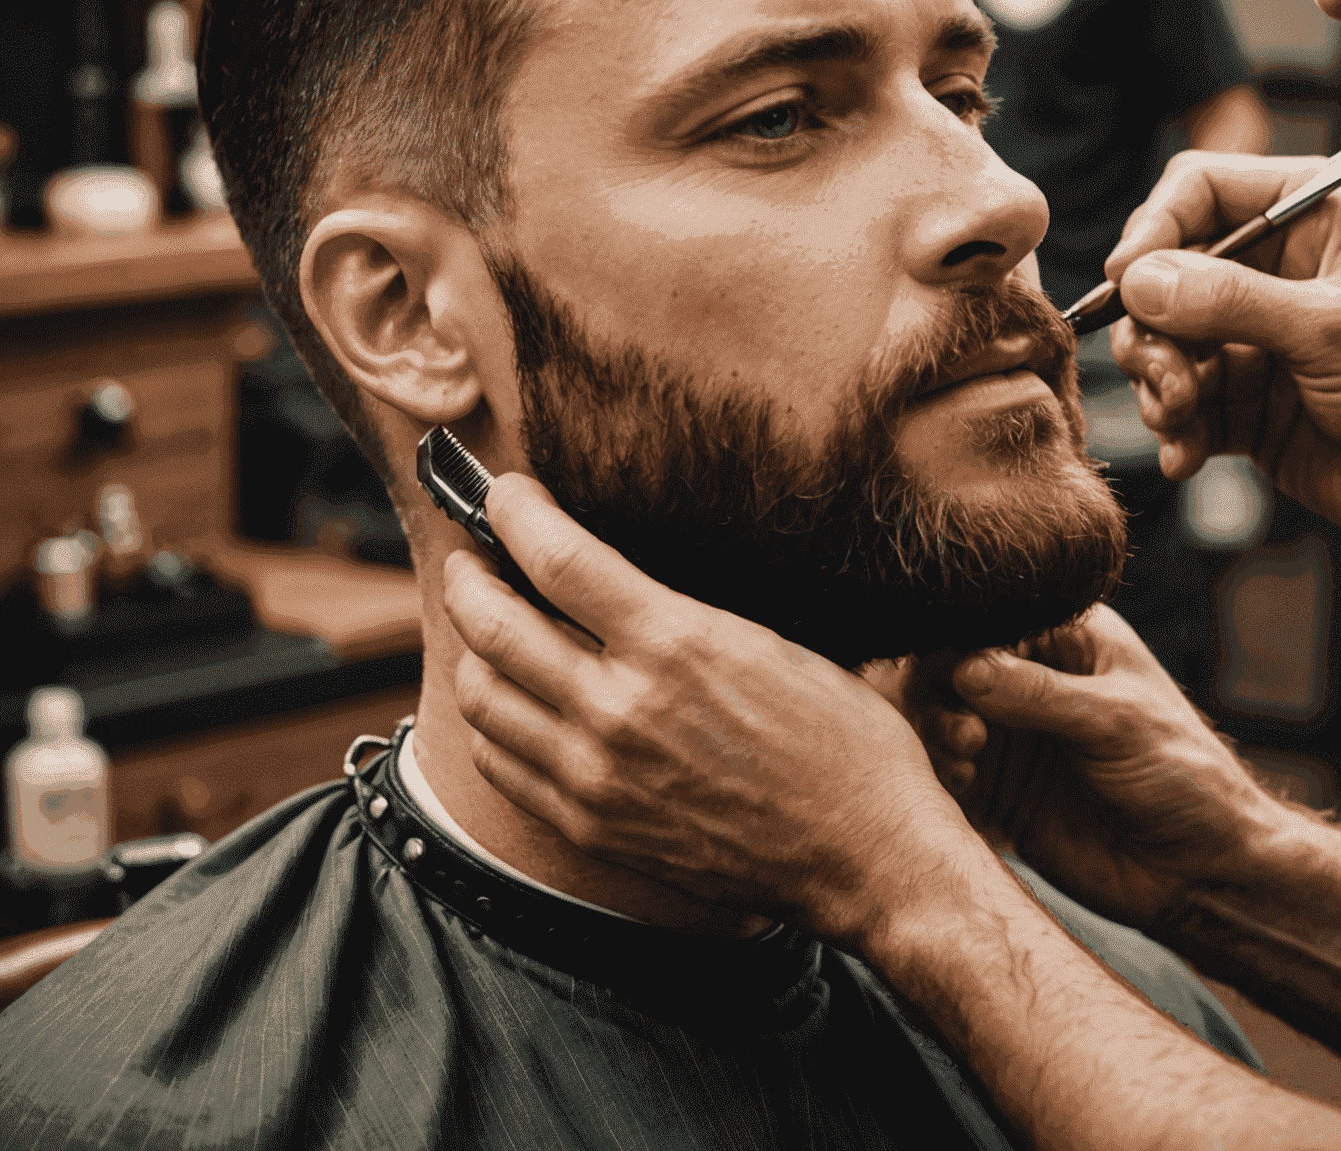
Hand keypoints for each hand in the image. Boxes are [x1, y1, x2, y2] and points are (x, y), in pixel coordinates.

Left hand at [445, 473, 982, 941]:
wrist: (864, 853)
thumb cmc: (839, 737)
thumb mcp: (764, 641)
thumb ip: (670, 614)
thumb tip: (598, 580)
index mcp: (674, 644)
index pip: (556, 558)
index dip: (513, 513)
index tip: (503, 494)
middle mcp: (619, 710)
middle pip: (493, 626)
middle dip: (468, 575)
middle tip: (472, 557)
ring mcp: (597, 776)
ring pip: (481, 698)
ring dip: (473, 650)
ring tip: (490, 628)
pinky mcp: (592, 827)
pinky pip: (501, 765)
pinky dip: (492, 722)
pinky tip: (513, 703)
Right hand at [950, 605, 1288, 927]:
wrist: (1201, 873)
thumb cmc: (1185, 778)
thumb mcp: (1117, 722)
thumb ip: (1039, 694)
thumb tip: (963, 667)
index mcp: (1068, 640)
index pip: (991, 618)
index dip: (960, 638)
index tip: (959, 675)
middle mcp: (1030, 679)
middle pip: (949, 663)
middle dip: (940, 688)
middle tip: (965, 729)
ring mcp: (1012, 734)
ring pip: (938, 714)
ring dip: (936, 729)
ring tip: (966, 754)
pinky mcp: (998, 788)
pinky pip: (945, 769)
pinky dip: (939, 772)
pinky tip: (963, 782)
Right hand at [1106, 152, 1340, 563]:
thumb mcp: (1329, 327)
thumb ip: (1228, 300)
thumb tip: (1139, 280)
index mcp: (1306, 216)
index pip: (1200, 190)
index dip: (1153, 229)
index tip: (1126, 281)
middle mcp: (1270, 270)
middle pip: (1162, 275)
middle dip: (1150, 331)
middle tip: (1165, 377)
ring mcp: (1251, 338)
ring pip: (1159, 344)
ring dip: (1157, 386)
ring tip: (1180, 420)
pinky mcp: (1242, 400)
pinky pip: (1178, 406)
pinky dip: (1172, 431)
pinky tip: (1185, 455)